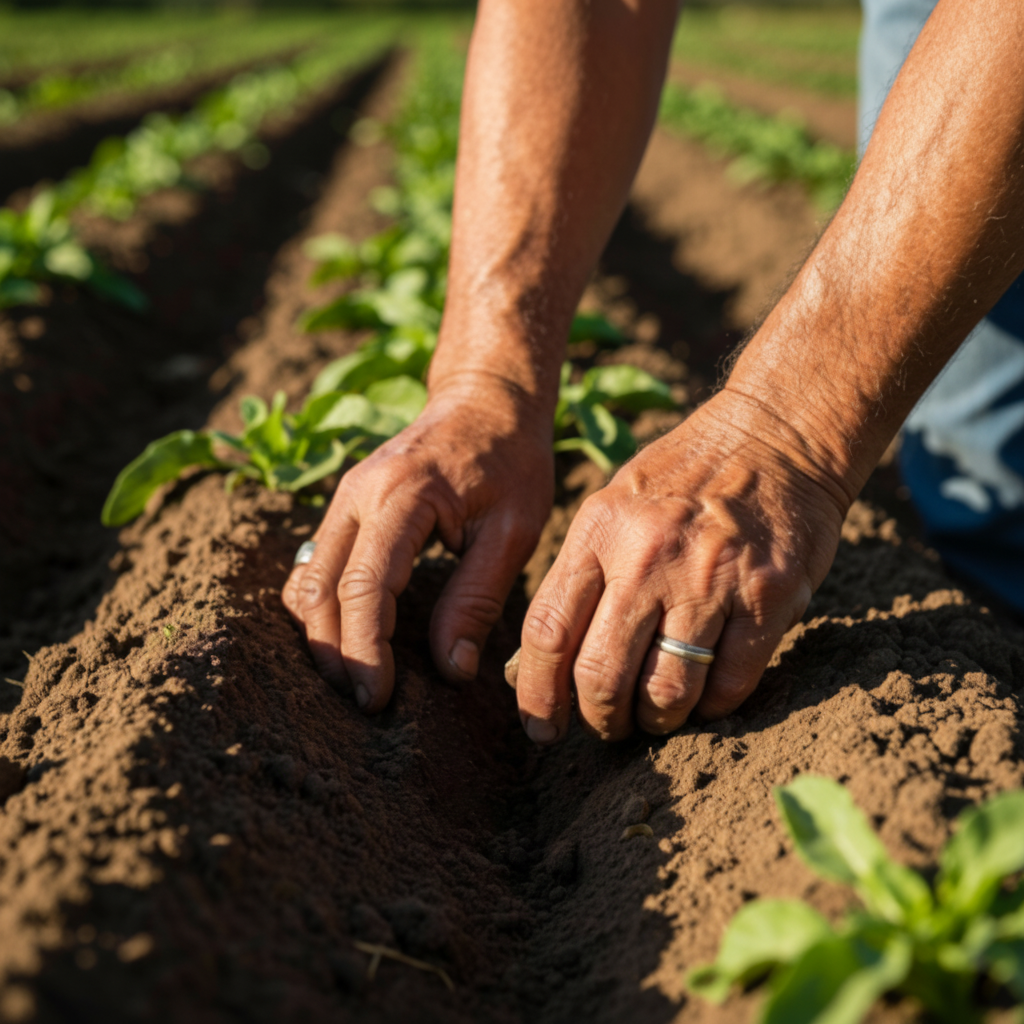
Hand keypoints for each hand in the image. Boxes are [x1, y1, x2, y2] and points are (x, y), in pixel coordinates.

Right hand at [282, 374, 553, 710]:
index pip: (366, 586)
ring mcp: (344, 497)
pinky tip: (349, 638)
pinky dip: (321, 608)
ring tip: (357, 677)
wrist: (487, 400)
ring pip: (305, 580)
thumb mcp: (514, 530)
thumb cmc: (511, 461)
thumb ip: (477, 598)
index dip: (366, 650)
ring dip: (321, 635)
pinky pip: (314, 565)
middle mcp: (358, 494)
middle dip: (336, 653)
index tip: (378, 697)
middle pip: (319, 590)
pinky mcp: (344, 506)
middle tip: (367, 700)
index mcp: (403, 495)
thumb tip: (451, 670)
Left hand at [513, 388, 851, 742]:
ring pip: (667, 691)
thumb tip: (537, 661)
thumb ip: (581, 575)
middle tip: (609, 726)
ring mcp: (710, 578)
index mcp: (599, 530)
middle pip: (602, 675)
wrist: (776, 435)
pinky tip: (708, 694)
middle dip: (601, 719)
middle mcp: (648, 556)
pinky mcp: (768, 596)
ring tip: (659, 714)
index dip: (538, 694)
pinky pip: (730, 683)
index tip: (543, 727)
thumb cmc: (684, 478)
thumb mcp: (614, 506)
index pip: (548, 632)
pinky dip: (714, 705)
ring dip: (658, 719)